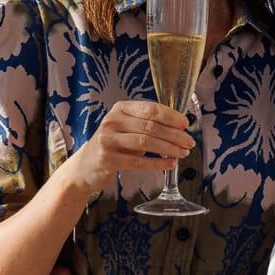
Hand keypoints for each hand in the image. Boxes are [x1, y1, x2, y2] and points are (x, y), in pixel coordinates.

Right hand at [58, 99, 192, 195]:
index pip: (150, 108)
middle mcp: (112, 121)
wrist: (85, 165)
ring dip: (168, 148)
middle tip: (189, 142)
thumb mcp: (127, 127)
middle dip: (174, 135)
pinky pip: (137, 162)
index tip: (185, 124)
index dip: (171, 116)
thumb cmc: (114, 144)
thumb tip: (180, 127)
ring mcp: (108, 140)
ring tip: (182, 153)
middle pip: (150, 126)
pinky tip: (169, 164)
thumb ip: (147, 124)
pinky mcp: (107, 159)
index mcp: (120, 109)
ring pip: (145, 142)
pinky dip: (157, 163)